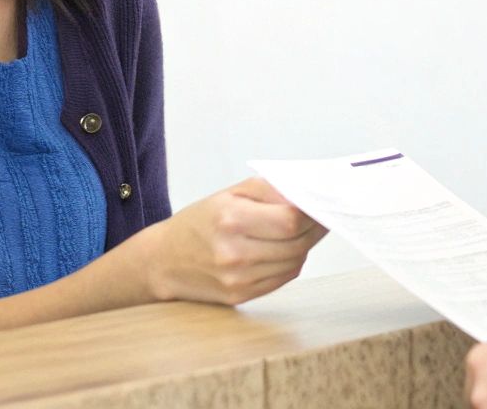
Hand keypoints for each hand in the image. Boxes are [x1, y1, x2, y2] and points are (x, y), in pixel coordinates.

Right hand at [141, 177, 326, 304]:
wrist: (164, 261)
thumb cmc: (200, 221)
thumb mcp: (231, 193)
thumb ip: (272, 190)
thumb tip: (308, 194)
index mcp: (231, 220)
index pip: (290, 220)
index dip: (312, 212)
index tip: (322, 203)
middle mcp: (234, 253)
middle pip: (297, 243)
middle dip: (315, 228)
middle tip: (322, 215)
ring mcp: (238, 279)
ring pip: (295, 262)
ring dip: (305, 245)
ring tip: (303, 230)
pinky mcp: (241, 296)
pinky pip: (284, 278)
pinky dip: (292, 262)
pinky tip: (286, 249)